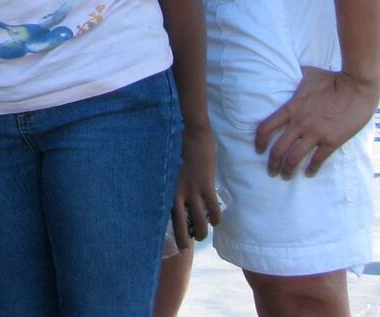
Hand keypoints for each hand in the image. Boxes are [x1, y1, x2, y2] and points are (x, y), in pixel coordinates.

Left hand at [170, 124, 220, 246]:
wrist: (191, 132)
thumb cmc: (177, 145)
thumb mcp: (168, 167)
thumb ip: (169, 181)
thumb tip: (170, 190)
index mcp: (165, 188)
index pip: (163, 214)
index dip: (166, 227)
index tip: (166, 235)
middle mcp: (176, 194)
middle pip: (180, 226)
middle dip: (183, 240)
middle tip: (185, 247)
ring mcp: (191, 191)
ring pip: (199, 222)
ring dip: (202, 232)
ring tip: (203, 235)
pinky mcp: (205, 187)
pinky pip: (213, 210)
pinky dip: (216, 219)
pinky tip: (216, 220)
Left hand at [255, 65, 379, 177]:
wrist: (356, 87)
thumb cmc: (332, 78)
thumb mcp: (307, 74)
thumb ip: (294, 76)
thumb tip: (287, 69)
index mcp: (290, 108)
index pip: (265, 128)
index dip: (258, 141)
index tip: (258, 149)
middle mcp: (299, 123)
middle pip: (278, 149)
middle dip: (272, 163)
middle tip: (271, 171)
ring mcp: (315, 133)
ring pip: (294, 158)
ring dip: (288, 170)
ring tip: (285, 176)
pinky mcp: (332, 141)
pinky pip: (318, 160)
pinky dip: (311, 169)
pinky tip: (309, 174)